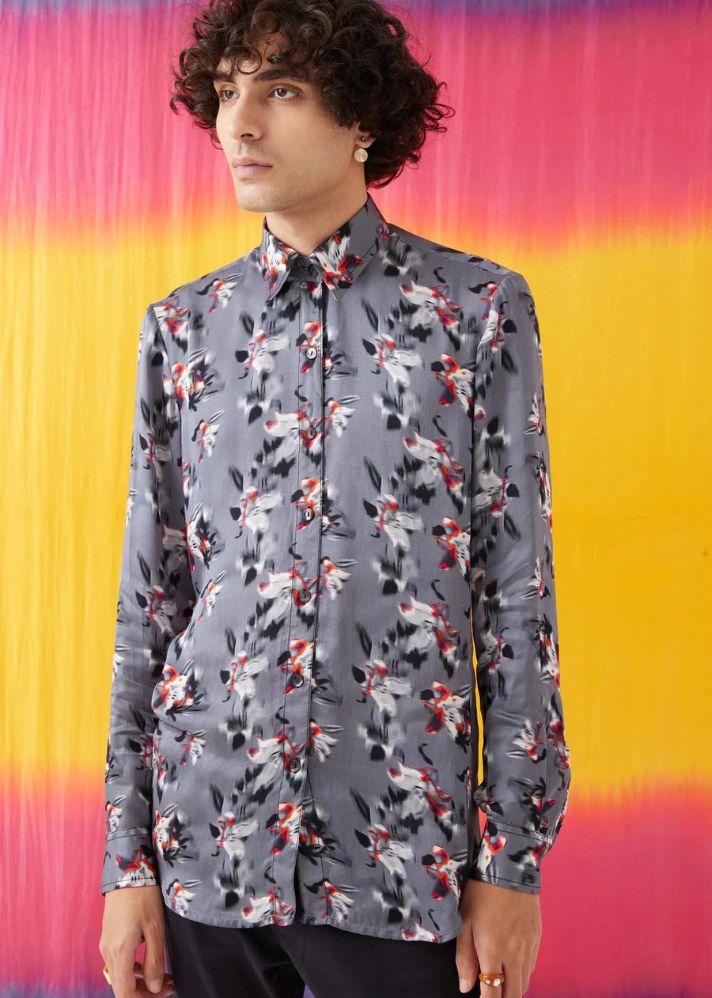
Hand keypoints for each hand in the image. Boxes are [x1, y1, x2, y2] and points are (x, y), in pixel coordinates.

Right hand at [99, 885, 175, 996]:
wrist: (128, 871)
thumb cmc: (143, 897)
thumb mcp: (155, 929)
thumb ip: (154, 961)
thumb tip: (155, 987)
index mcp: (119, 953)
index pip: (125, 993)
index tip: (164, 993)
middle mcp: (108, 952)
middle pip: (122, 987)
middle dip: (146, 991)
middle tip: (168, 985)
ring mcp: (106, 944)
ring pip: (121, 975)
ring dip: (141, 980)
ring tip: (164, 975)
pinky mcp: (109, 937)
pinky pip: (119, 962)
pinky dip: (133, 968)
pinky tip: (148, 963)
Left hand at [455, 879, 541, 996]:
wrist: (509, 868)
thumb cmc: (480, 893)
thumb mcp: (464, 923)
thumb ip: (464, 958)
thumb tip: (465, 987)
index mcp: (493, 953)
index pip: (493, 994)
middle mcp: (515, 954)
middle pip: (514, 994)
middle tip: (492, 994)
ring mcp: (529, 946)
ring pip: (525, 982)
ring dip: (513, 988)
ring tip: (501, 983)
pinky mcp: (537, 937)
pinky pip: (532, 965)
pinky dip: (522, 972)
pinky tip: (512, 965)